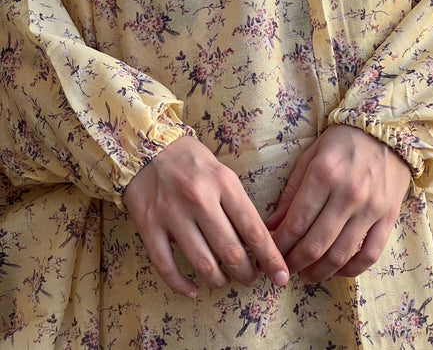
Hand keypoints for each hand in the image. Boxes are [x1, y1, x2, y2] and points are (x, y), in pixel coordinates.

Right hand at [123, 136, 288, 297]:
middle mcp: (199, 199)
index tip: (281, 277)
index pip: (253, 230)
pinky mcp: (148, 224)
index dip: (270, 258)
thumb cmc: (193, 162)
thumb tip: (257, 243)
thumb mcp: (224, 174)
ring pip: (202, 263)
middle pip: (231, 252)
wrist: (148, 145)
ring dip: (219, 281)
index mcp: (223, 184)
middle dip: (247, 273)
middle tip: (251, 278)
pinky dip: (181, 285)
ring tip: (225, 281)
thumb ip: (238, 206)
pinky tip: (193, 290)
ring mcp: (171, 213)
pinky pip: (165, 265)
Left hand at [266, 125, 410, 283]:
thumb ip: (292, 192)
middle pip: (316, 243)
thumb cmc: (342, 142)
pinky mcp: (388, 217)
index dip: (279, 244)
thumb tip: (272, 225)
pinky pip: (370, 254)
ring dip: (319, 272)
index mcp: (324, 174)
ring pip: (341, 254)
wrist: (386, 132)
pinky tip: (336, 270)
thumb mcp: (310, 157)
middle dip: (295, 262)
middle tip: (284, 268)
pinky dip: (351, 269)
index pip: (296, 222)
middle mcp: (348, 193)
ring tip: (306, 275)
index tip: (269, 253)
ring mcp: (371, 208)